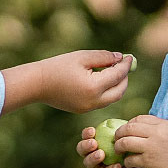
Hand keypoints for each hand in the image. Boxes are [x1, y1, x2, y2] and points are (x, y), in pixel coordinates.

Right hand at [4, 50, 133, 113]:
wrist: (37, 84)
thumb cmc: (57, 67)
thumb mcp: (82, 57)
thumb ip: (103, 57)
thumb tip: (120, 58)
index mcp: (94, 86)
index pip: (118, 75)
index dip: (126, 65)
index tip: (130, 57)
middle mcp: (94, 101)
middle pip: (119, 91)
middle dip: (125, 78)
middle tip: (124, 66)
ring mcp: (88, 108)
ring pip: (111, 98)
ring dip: (116, 86)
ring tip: (113, 71)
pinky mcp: (82, 110)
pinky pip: (101, 101)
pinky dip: (106, 91)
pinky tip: (100, 80)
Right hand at [78, 127, 145, 167]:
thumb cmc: (130, 151)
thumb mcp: (127, 140)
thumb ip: (123, 133)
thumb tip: (126, 122)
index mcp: (96, 143)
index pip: (86, 137)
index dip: (86, 133)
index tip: (92, 131)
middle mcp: (93, 155)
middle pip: (82, 150)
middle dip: (85, 146)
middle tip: (94, 143)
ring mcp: (98, 167)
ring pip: (89, 163)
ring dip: (93, 158)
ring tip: (101, 154)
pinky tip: (117, 166)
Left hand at [114, 115, 167, 167]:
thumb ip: (157, 128)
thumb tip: (139, 125)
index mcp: (163, 125)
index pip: (139, 119)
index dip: (129, 124)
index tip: (126, 131)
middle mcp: (156, 133)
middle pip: (129, 128)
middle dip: (119, 133)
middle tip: (117, 140)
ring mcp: (151, 147)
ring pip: (125, 142)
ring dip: (119, 147)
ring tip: (119, 151)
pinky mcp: (148, 161)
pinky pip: (130, 159)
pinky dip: (127, 161)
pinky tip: (130, 163)